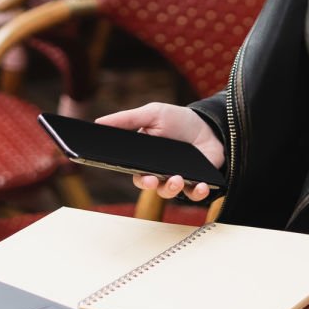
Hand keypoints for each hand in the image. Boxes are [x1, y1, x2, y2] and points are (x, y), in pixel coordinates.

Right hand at [95, 103, 223, 201]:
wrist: (209, 125)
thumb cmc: (178, 120)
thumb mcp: (153, 114)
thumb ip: (127, 119)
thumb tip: (98, 122)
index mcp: (144, 158)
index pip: (133, 170)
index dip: (131, 172)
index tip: (131, 170)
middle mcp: (158, 172)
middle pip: (148, 186)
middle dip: (149, 185)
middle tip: (152, 179)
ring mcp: (177, 179)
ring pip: (169, 193)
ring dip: (171, 188)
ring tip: (178, 178)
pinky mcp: (197, 184)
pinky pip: (194, 194)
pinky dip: (197, 191)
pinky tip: (201, 185)